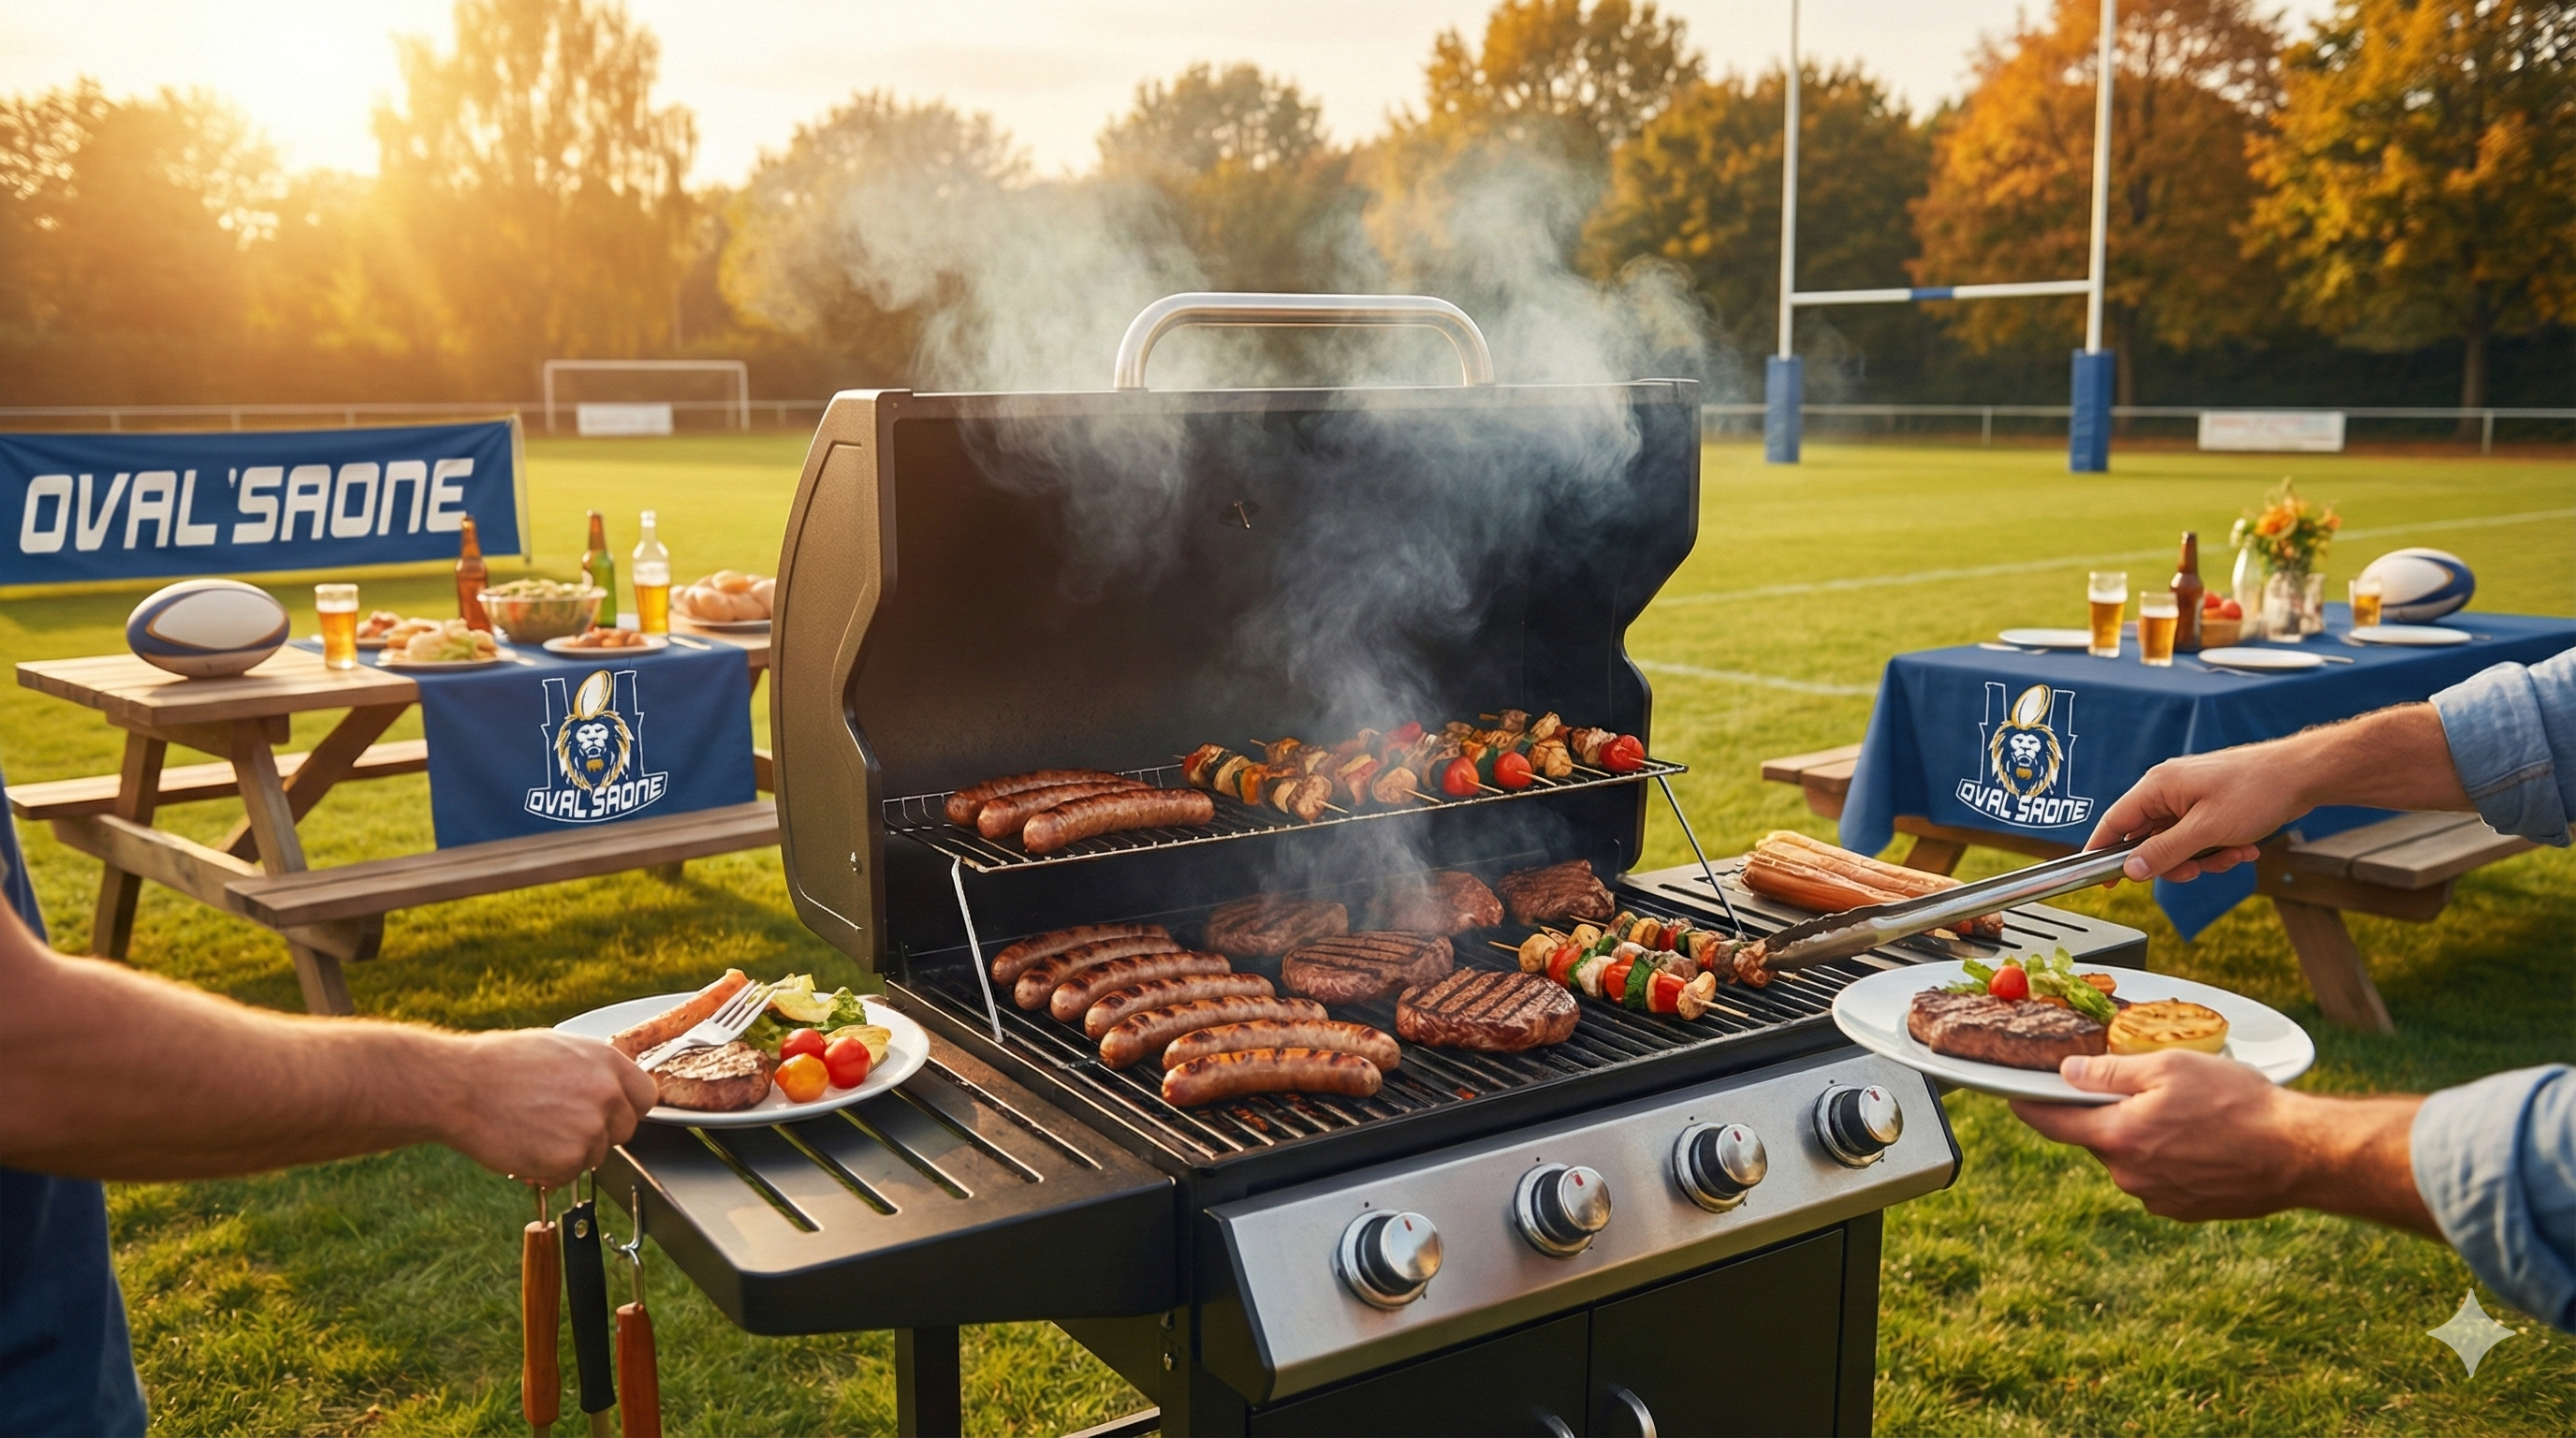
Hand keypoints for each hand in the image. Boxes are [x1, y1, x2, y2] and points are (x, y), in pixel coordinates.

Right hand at [435, 1030, 659, 1187]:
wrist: (461, 1086)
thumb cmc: (498, 1065)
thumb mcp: (557, 1049)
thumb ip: (590, 1071)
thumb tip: (607, 1088)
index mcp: (606, 1061)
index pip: (645, 1096)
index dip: (625, 1109)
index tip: (610, 1115)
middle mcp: (607, 1093)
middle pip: (625, 1130)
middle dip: (599, 1134)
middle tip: (559, 1127)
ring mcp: (591, 1127)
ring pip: (596, 1155)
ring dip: (569, 1153)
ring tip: (532, 1131)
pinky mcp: (570, 1158)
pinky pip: (568, 1175)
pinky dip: (548, 1171)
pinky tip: (524, 1149)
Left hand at [2009, 1051, 2305, 1219]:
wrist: (2298, 1154)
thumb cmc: (2238, 1103)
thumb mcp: (2169, 1068)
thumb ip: (2110, 1073)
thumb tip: (2068, 1074)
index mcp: (2119, 1138)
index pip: (2052, 1123)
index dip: (2029, 1106)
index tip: (2014, 1096)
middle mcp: (2129, 1175)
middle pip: (2096, 1138)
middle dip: (2107, 1114)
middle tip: (2142, 1090)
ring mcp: (2156, 1198)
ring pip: (2129, 1158)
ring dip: (2142, 1136)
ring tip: (2187, 1115)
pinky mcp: (2183, 1211)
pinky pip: (2157, 1178)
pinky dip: (2167, 1158)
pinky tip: (2200, 1141)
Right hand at [2084, 747, 2284, 882]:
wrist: (2301, 774)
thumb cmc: (2256, 791)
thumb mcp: (2207, 830)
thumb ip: (2165, 852)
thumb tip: (2131, 871)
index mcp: (2157, 787)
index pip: (2115, 822)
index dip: (2101, 852)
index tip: (2101, 880)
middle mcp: (2167, 790)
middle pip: (2148, 839)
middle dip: (2174, 861)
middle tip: (2196, 869)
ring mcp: (2188, 797)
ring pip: (2176, 842)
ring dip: (2203, 857)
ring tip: (2232, 854)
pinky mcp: (2208, 805)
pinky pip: (2198, 836)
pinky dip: (2217, 848)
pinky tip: (2244, 847)